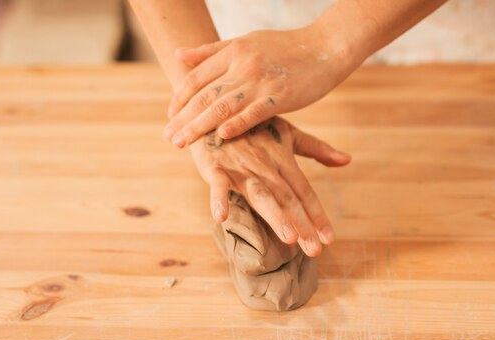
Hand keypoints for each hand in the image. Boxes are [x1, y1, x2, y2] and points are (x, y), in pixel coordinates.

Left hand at [164, 25, 350, 147]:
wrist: (326, 46)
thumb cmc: (286, 47)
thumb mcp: (246, 41)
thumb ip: (211, 51)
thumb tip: (178, 54)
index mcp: (232, 51)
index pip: (197, 78)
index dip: (180, 98)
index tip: (170, 117)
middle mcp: (242, 64)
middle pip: (204, 95)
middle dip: (183, 118)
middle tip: (168, 138)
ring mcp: (260, 80)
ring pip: (222, 106)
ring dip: (199, 127)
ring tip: (181, 143)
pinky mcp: (279, 95)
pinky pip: (254, 112)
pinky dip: (237, 124)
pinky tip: (221, 136)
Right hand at [189, 117, 350, 256]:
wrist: (214, 104)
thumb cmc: (252, 123)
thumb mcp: (286, 132)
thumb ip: (316, 148)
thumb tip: (347, 160)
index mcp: (282, 160)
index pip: (305, 192)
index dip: (317, 215)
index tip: (330, 238)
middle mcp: (265, 166)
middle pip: (288, 199)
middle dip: (302, 224)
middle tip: (314, 249)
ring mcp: (240, 167)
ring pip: (261, 194)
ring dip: (275, 215)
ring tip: (288, 237)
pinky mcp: (214, 166)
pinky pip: (217, 184)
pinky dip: (218, 199)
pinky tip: (221, 217)